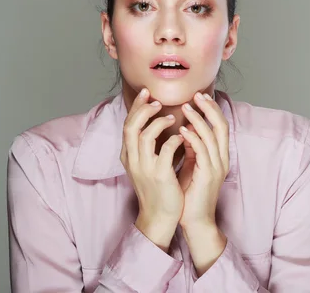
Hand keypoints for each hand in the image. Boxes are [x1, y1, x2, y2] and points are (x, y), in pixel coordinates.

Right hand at [120, 88, 184, 250]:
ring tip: (172, 117)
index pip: (127, 125)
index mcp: (128, 156)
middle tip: (156, 100)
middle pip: (131, 126)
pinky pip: (165, 151)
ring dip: (159, 122)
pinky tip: (182, 136)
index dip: (136, 107)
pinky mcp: (160, 176)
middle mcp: (133, 160)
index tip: (146, 93)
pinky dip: (174, 139)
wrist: (160, 216)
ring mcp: (145, 168)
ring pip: (145, 136)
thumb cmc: (158, 188)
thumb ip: (148, 146)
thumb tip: (156, 122)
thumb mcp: (147, 164)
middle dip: (143, 109)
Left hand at [177, 92, 229, 229]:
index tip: (199, 96)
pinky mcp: (208, 176)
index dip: (211, 109)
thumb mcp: (192, 165)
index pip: (220, 126)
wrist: (195, 220)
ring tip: (186, 107)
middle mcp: (221, 159)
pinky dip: (193, 137)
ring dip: (198, 119)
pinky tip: (182, 129)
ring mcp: (217, 167)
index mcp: (219, 156)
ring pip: (211, 135)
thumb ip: (192, 148)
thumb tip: (186, 129)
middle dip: (209, 108)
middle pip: (221, 126)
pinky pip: (202, 151)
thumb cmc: (190, 194)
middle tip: (196, 95)